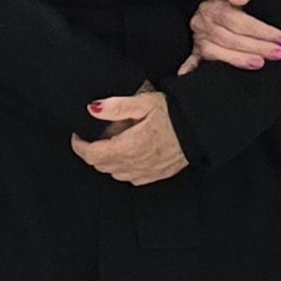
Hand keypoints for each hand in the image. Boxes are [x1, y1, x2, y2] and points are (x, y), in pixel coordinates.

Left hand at [73, 87, 188, 185]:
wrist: (201, 128)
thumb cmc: (174, 114)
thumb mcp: (143, 102)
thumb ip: (115, 106)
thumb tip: (92, 109)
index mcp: (128, 147)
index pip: (92, 155)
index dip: (79, 146)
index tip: (78, 136)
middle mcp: (135, 164)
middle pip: (101, 166)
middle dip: (92, 152)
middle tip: (93, 137)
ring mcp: (146, 172)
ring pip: (115, 174)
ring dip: (107, 162)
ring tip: (110, 144)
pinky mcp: (157, 174)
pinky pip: (132, 178)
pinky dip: (123, 169)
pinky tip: (128, 155)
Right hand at [179, 0, 280, 75]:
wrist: (211, 1)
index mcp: (213, 7)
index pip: (238, 21)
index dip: (261, 31)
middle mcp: (203, 23)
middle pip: (230, 38)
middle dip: (257, 47)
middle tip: (278, 54)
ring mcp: (198, 39)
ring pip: (215, 52)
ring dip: (238, 59)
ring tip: (259, 63)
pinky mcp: (195, 51)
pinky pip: (192, 61)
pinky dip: (190, 69)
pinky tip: (189, 75)